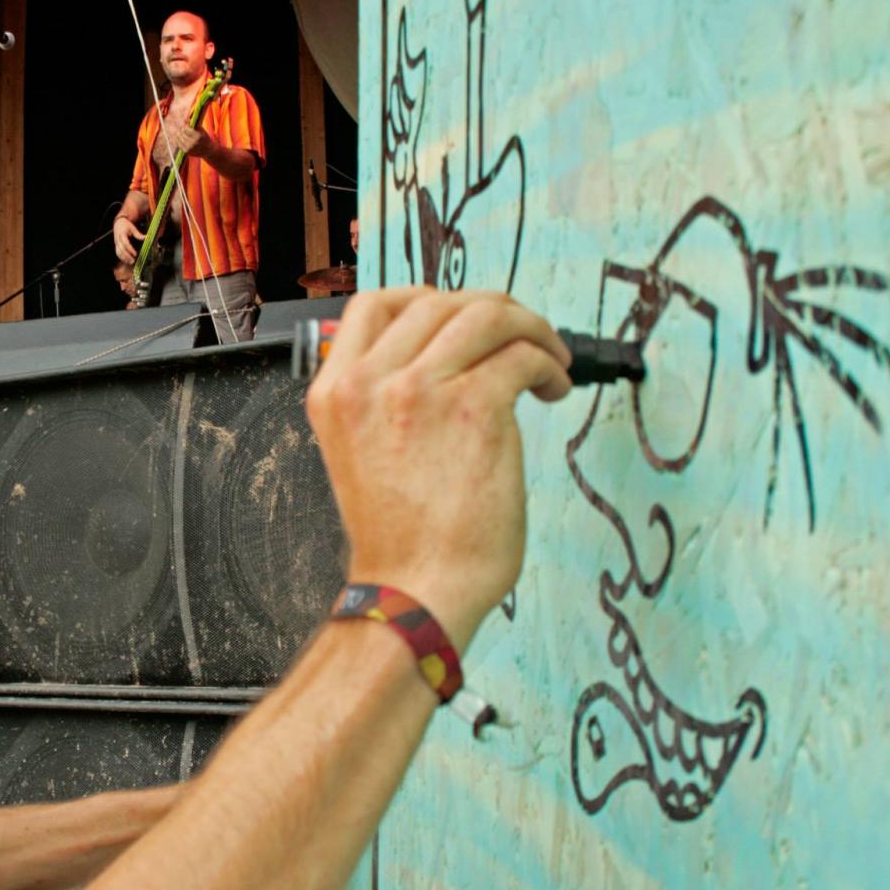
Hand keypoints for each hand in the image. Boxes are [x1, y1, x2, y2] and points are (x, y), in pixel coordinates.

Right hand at [113, 216, 144, 263]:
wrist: (118, 223)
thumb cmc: (126, 225)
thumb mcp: (133, 228)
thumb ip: (138, 234)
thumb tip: (147, 237)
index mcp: (122, 234)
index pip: (126, 243)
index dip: (130, 249)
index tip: (135, 254)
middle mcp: (118, 239)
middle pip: (121, 249)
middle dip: (127, 256)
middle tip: (133, 261)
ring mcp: (116, 243)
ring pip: (118, 252)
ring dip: (124, 258)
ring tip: (131, 262)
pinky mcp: (116, 245)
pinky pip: (117, 252)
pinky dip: (121, 257)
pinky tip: (127, 260)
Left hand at [154, 120, 210, 171]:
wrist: (208, 150)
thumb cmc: (205, 137)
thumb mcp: (202, 130)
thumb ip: (194, 124)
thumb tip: (186, 118)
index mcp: (198, 137)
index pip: (186, 129)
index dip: (184, 125)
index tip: (184, 123)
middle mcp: (193, 143)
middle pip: (182, 134)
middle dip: (181, 129)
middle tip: (181, 127)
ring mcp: (189, 148)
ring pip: (179, 139)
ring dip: (178, 134)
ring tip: (179, 131)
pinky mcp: (186, 152)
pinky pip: (178, 144)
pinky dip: (177, 139)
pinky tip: (178, 136)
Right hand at [304, 289, 572, 651]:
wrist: (415, 591)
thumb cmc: (399, 539)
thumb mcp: (360, 453)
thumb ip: (383, 402)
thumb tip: (445, 361)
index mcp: (335, 392)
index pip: (372, 305)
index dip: (426, 298)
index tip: (458, 315)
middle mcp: (370, 382)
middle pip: (438, 300)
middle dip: (491, 310)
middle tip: (520, 335)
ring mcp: (419, 391)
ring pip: (487, 314)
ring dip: (530, 327)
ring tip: (550, 358)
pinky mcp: (475, 408)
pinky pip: (522, 356)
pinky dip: (549, 363)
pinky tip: (553, 389)